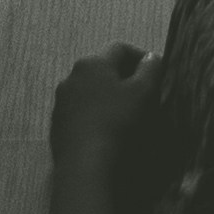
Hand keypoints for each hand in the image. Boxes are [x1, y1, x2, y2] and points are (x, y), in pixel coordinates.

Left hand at [51, 43, 150, 163]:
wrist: (85, 164)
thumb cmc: (117, 121)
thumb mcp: (144, 92)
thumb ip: (151, 69)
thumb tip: (151, 57)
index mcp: (92, 63)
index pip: (121, 49)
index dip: (142, 57)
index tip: (156, 73)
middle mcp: (71, 77)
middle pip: (103, 70)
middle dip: (124, 79)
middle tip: (144, 96)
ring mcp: (61, 102)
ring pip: (91, 93)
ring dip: (108, 99)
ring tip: (127, 116)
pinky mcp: (57, 126)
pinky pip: (81, 114)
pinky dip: (95, 117)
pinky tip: (107, 132)